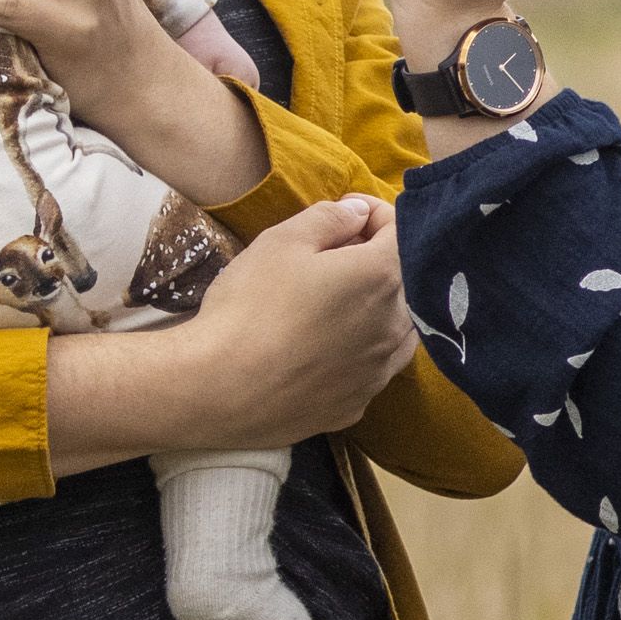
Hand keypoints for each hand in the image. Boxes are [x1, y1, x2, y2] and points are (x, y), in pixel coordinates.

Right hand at [47, 196, 416, 468]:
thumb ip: (330, 218)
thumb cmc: (249, 306)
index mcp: (382, 277)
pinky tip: (322, 350)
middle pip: (402, 280)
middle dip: (374, 260)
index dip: (373, 214)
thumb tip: (358, 213)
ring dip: (374, 308)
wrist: (218, 389)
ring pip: (395, 328)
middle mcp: (394, 327)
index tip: (343, 214)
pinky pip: (371, 369)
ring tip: (331, 306)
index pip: (402, 229)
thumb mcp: (281, 241)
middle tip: (329, 257)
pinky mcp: (357, 406)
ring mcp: (378, 372)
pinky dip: (359, 351)